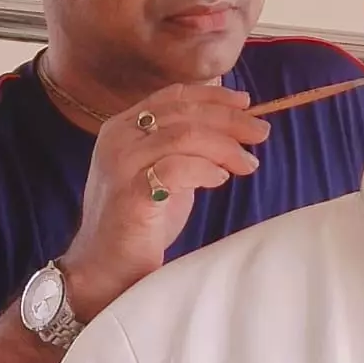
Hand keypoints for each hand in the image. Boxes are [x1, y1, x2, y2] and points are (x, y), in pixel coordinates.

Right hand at [60, 83, 269, 320]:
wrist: (103, 267)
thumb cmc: (137, 222)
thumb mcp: (161, 172)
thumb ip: (183, 148)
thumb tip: (232, 128)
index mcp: (122, 127)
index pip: (173, 96)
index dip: (213, 96)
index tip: (246, 102)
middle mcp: (118, 139)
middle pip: (184, 113)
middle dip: (229, 119)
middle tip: (260, 132)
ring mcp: (121, 165)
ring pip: (184, 136)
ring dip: (224, 146)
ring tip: (248, 162)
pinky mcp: (131, 194)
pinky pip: (177, 168)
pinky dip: (205, 169)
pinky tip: (221, 179)